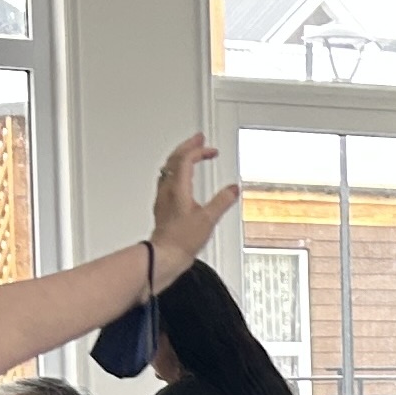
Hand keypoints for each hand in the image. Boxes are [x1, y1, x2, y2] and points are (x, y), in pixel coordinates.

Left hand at [146, 135, 242, 269]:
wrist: (165, 255)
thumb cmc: (180, 240)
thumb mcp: (208, 219)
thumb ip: (222, 201)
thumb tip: (232, 189)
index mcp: (178, 188)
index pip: (186, 159)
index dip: (199, 151)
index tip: (211, 150)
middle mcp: (167, 189)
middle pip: (174, 159)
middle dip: (188, 146)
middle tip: (198, 139)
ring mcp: (163, 197)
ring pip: (168, 168)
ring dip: (180, 157)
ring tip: (190, 153)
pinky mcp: (163, 206)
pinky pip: (167, 180)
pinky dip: (176, 171)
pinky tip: (181, 178)